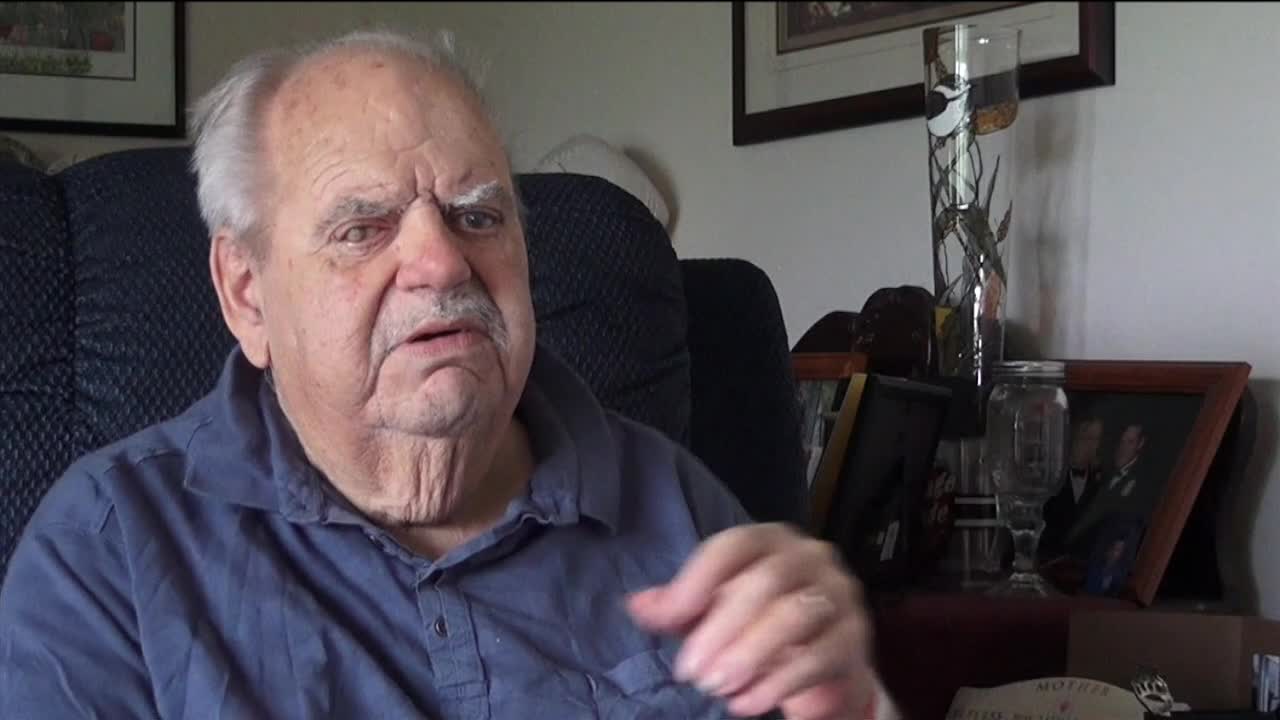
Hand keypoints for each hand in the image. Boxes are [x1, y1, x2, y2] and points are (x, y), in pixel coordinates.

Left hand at [626, 523, 877, 718]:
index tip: (668, 619)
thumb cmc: (761, 625)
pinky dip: (776, 684)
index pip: (734, 545)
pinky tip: (744, 703)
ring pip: (795, 616)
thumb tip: (637, 605)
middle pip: (766, 581)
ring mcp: (839, 596)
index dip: (698, 579)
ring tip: (716, 687)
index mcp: (772, 541)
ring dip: (748, 656)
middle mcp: (811, 558)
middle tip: (691, 671)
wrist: (827, 662)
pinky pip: (818, 657)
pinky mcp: (854, 639)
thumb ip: (679, 607)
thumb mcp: (715, 612)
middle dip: (720, 630)